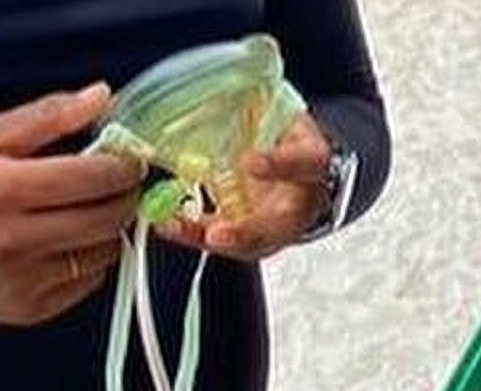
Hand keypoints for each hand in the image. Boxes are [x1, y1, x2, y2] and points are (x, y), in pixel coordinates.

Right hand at [0, 85, 142, 324]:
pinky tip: (66, 245)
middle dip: (125, 198)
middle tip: (119, 186)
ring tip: (86, 214)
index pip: (91, 177)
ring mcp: (24, 279)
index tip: (128, 161)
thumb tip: (102, 97)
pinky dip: (90, 261)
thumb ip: (48, 115)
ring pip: (104, 253)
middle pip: (105, 218)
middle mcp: (14, 238)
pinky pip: (89, 282)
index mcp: (3, 188)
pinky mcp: (31, 309)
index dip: (123, 167)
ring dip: (108, 231)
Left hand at [154, 114, 334, 261]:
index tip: (250, 162)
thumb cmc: (289, 139)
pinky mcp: (249, 235)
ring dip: (210, 237)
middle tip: (217, 233)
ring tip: (175, 226)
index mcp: (313, 164)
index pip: (305, 163)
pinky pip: (222, 239)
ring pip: (250, 244)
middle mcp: (298, 203)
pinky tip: (167, 223)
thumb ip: (268, 97)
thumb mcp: (285, 113)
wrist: (299, 168)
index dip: (280, 164)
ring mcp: (274, 226)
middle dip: (247, 232)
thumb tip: (252, 57)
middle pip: (279, 227)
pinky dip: (192, 233)